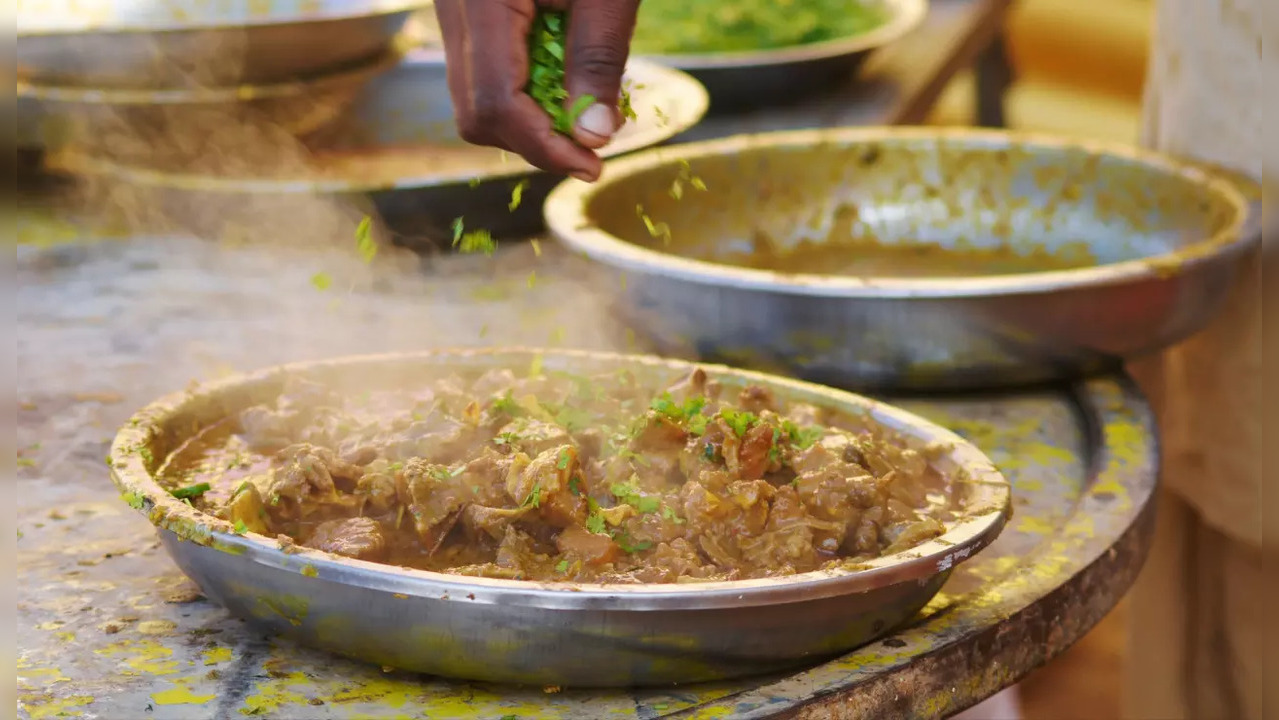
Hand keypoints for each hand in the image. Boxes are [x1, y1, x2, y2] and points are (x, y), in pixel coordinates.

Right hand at [434, 0, 639, 181]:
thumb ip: (598, 60)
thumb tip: (592, 137)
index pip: (496, 103)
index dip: (544, 147)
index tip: (591, 165)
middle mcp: (452, 8)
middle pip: (476, 113)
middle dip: (534, 141)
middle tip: (592, 144)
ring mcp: (451, 10)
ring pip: (472, 98)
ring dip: (528, 120)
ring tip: (583, 109)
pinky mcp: (464, 11)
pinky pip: (480, 72)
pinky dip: (521, 92)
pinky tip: (562, 80)